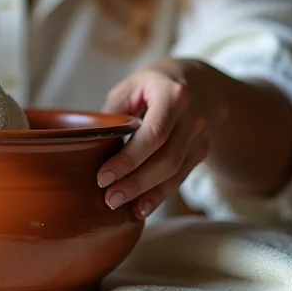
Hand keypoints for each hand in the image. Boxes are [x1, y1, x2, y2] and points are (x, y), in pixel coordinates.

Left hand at [97, 60, 211, 219]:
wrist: (191, 83)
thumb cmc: (150, 86)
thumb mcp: (129, 89)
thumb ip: (114, 115)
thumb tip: (90, 145)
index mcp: (173, 95)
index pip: (153, 134)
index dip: (129, 159)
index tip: (103, 177)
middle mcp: (193, 117)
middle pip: (166, 159)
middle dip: (136, 182)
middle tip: (109, 198)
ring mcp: (200, 136)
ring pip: (175, 173)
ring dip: (147, 194)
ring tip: (120, 205)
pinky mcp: (200, 152)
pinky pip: (180, 178)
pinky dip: (159, 195)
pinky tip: (141, 207)